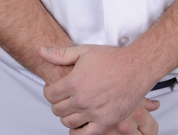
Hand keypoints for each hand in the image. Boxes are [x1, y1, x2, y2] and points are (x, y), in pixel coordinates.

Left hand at [41, 45, 157, 134]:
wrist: (135, 67)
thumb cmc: (113, 59)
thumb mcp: (84, 51)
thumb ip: (60, 54)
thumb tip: (41, 51)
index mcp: (74, 83)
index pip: (49, 95)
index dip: (49, 91)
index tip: (53, 89)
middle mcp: (81, 100)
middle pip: (57, 110)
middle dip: (57, 103)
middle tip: (63, 97)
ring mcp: (93, 113)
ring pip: (68, 123)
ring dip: (67, 116)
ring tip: (72, 107)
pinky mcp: (105, 122)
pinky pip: (84, 134)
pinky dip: (78, 131)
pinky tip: (80, 122)